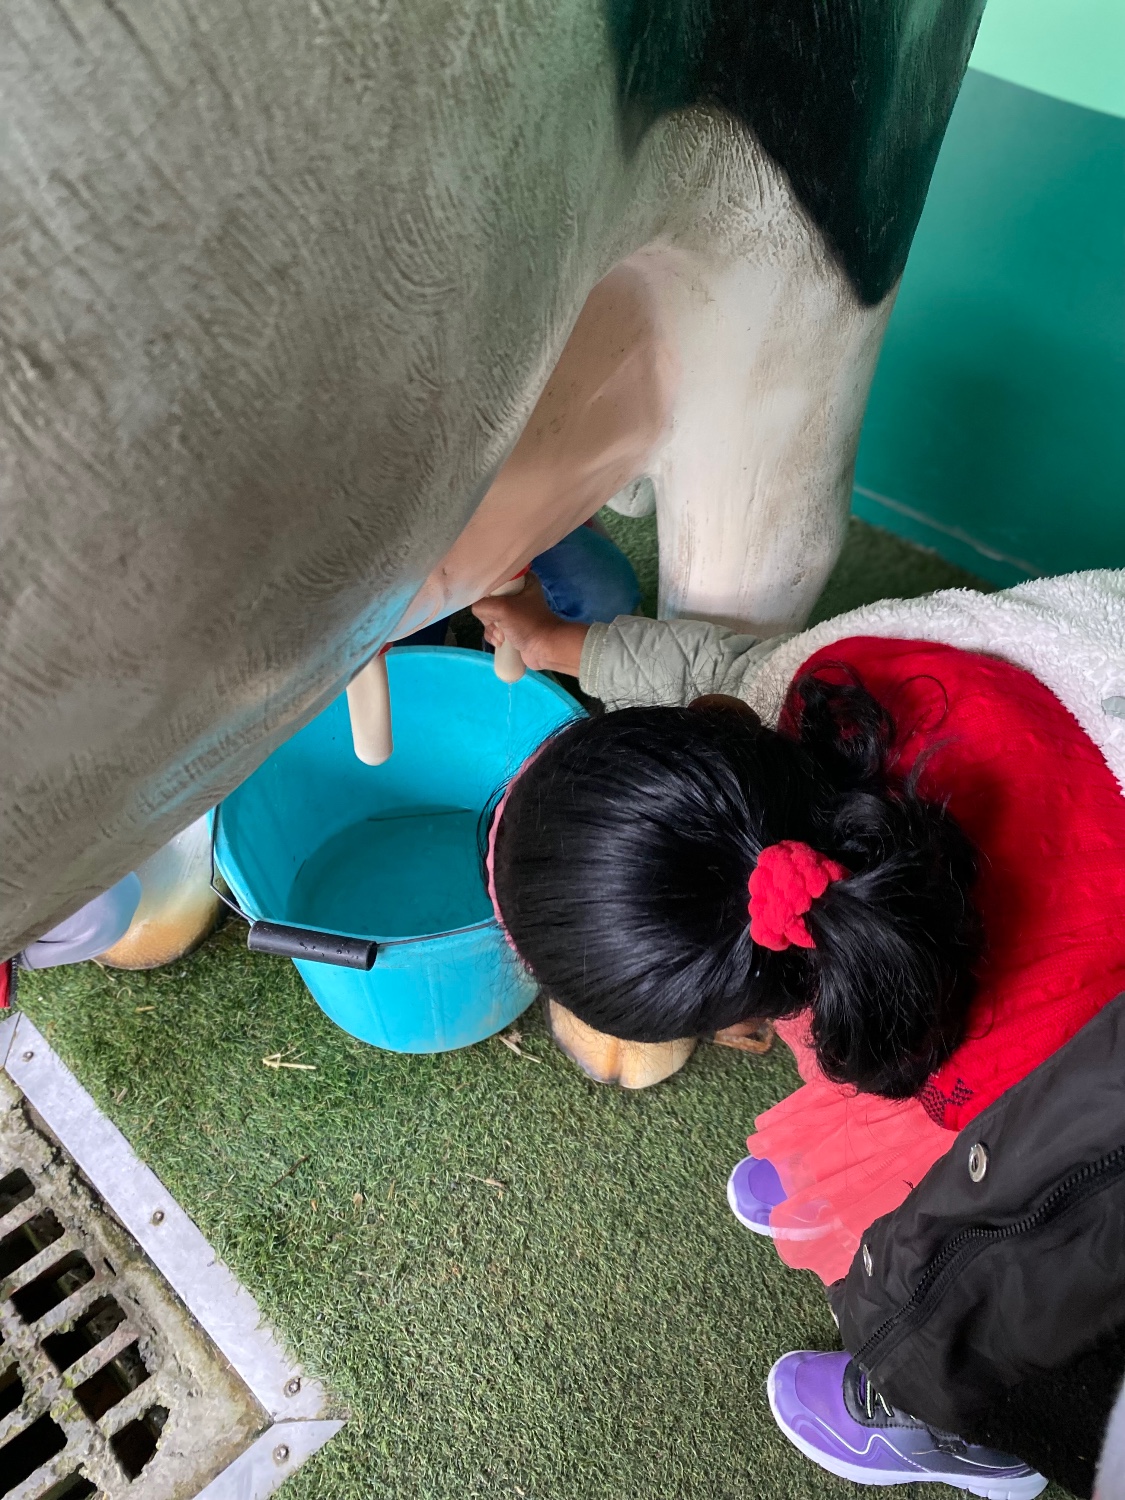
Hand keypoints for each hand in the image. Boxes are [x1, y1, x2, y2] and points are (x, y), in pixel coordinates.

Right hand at [471, 574, 587, 674]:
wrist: (544, 649)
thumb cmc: (527, 623)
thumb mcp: (501, 608)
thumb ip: (481, 605)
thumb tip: (478, 611)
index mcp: (522, 581)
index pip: (495, 579)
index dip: (488, 591)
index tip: (490, 603)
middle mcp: (518, 594)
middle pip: (489, 599)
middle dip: (490, 615)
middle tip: (498, 622)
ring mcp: (515, 612)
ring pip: (489, 615)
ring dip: (491, 628)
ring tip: (502, 636)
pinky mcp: (512, 627)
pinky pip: (493, 628)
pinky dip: (494, 635)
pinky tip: (501, 642)